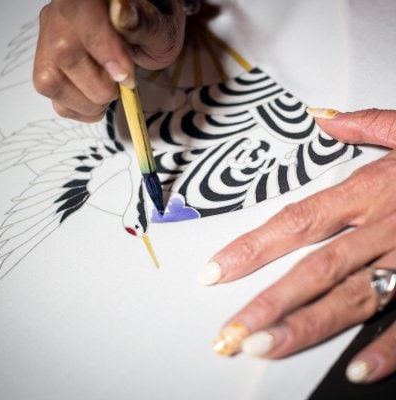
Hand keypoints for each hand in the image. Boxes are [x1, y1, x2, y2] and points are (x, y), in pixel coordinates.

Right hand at [33, 0, 185, 121]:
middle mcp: (60, 14)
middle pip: (63, 53)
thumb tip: (123, 15)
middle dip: (101, 85)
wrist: (142, 37)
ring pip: (50, 81)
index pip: (78, 10)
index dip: (102, 48)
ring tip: (111, 92)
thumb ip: (144, 23)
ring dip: (89, 102)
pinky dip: (81, 110)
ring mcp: (49, 41)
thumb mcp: (160, 27)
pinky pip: (54, 98)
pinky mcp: (48, 67)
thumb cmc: (151, 31)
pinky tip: (99, 101)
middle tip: (124, 84)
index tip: (126, 77)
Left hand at [201, 108, 395, 383]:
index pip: (296, 221)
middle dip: (271, 301)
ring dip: (307, 327)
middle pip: (315, 269)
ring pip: (352, 298)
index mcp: (370, 191)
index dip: (252, 247)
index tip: (215, 271)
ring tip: (265, 347)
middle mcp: (384, 229)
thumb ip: (367, 125)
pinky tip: (355, 368)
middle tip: (232, 330)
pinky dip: (387, 348)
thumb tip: (323, 117)